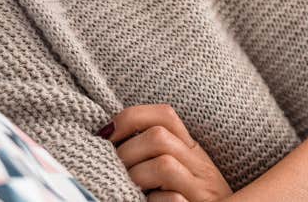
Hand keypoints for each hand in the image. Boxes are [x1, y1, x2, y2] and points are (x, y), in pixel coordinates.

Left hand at [100, 103, 232, 201]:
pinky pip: (171, 199)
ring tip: (128, 189)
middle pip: (159, 137)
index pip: (164, 115)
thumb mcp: (175, 172)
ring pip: (164, 164)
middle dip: (126, 151)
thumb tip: (108, 139)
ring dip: (136, 176)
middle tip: (113, 170)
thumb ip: (152, 153)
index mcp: (191, 149)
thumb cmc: (188, 200)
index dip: (130, 118)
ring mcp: (200, 189)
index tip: (107, 135)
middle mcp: (200, 165)